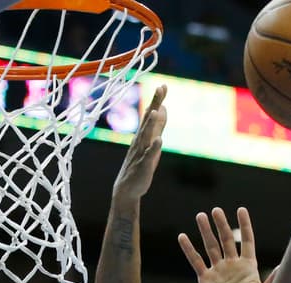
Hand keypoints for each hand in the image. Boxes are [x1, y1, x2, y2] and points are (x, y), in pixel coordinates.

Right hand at [112, 84, 167, 200]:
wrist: (127, 188)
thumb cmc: (140, 164)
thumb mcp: (151, 142)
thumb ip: (158, 125)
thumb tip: (163, 107)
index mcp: (143, 135)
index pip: (151, 114)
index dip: (157, 100)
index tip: (163, 85)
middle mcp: (141, 141)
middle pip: (148, 120)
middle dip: (154, 104)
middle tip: (160, 88)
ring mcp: (141, 153)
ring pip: (146, 136)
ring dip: (151, 123)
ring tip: (156, 111)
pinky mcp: (143, 166)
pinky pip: (149, 156)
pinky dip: (153, 148)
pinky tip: (159, 141)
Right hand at [178, 207, 277, 282]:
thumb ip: (273, 280)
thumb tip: (284, 265)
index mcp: (249, 267)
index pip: (246, 240)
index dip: (244, 225)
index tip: (241, 210)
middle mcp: (233, 266)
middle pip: (227, 240)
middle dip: (221, 225)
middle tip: (216, 210)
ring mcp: (218, 272)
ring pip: (211, 247)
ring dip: (205, 232)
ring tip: (200, 216)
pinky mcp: (205, 280)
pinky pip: (196, 261)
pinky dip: (189, 249)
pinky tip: (182, 237)